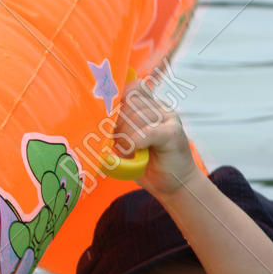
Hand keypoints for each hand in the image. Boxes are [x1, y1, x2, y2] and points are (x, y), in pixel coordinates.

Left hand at [114, 78, 197, 195]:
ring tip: (129, 152)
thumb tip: (97, 119)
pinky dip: (135, 142)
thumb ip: (119, 128)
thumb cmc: (149, 165)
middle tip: (120, 143)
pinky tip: (135, 152)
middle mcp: (161, 109)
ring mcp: (169, 119)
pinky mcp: (173, 134)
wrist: (175, 185)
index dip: (119, 98)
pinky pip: (147, 131)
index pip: (134, 87)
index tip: (111, 116)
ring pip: (137, 117)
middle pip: (131, 102)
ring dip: (126, 136)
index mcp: (151, 107)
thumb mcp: (128, 143)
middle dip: (119, 123)